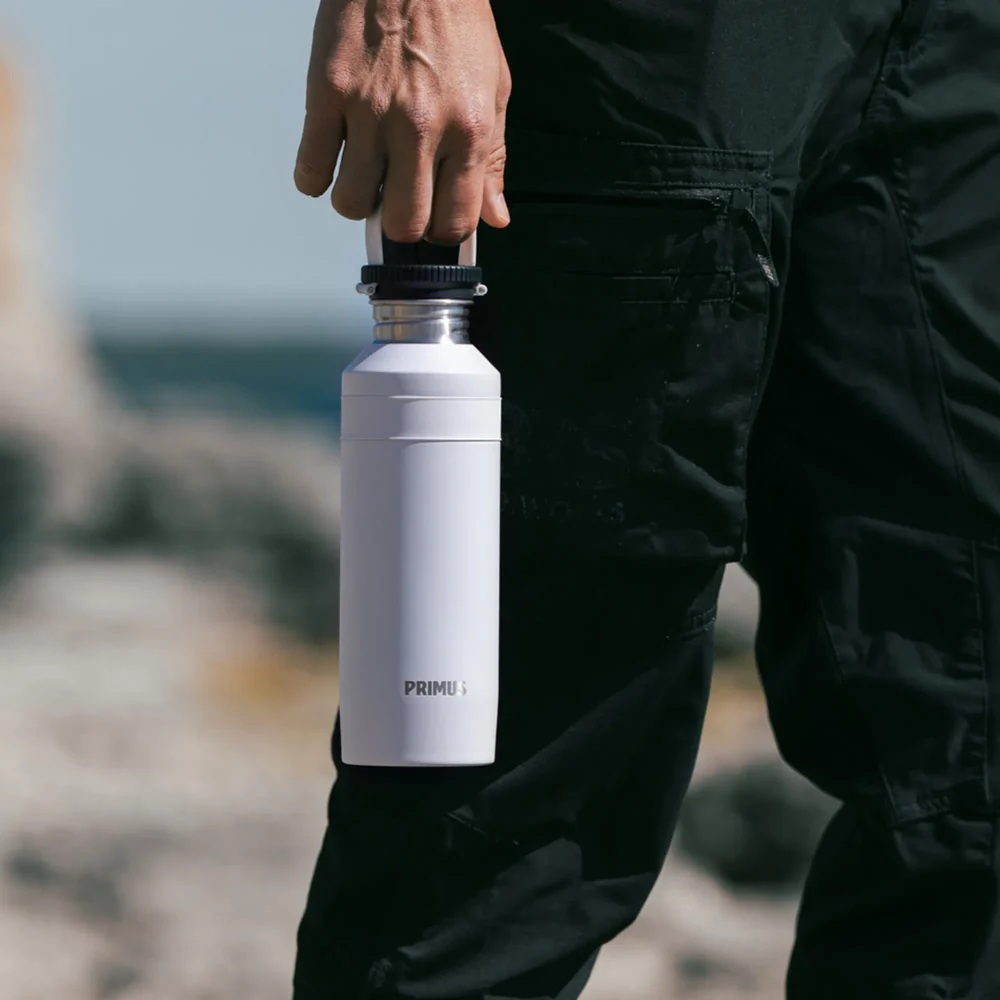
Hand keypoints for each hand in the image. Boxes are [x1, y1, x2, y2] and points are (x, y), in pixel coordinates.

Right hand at [294, 0, 510, 243]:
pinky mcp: (327, 93)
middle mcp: (421, 126)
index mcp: (469, 130)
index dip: (443, 232)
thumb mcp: (494, 90)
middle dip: (400, 224)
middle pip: (403, 223)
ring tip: (363, 175)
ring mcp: (370, 112)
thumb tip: (496, 216)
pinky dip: (315, 178)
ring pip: (352, 203)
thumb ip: (494, 160)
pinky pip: (311, 170)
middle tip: (396, 201)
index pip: (454, 222)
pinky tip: (330, 160)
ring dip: (356, 201)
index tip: (433, 220)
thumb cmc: (455, 23)